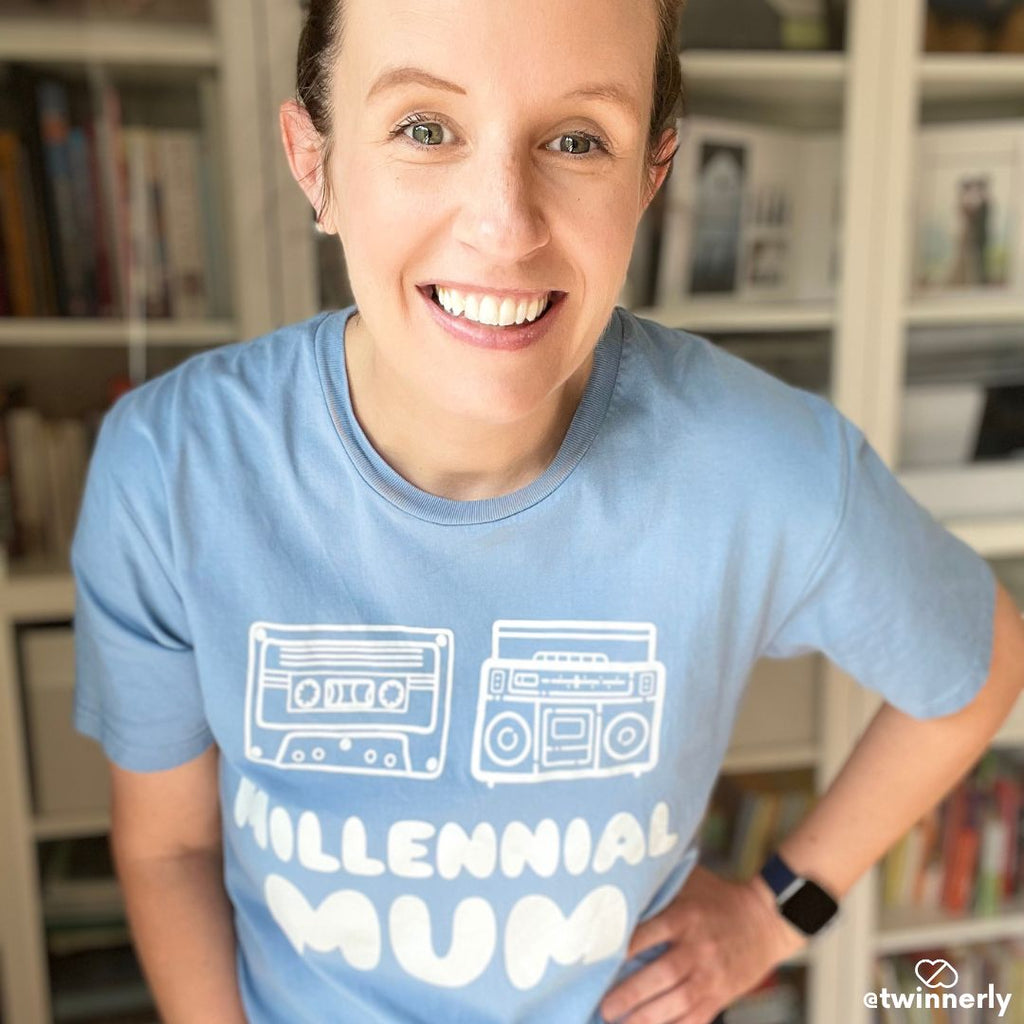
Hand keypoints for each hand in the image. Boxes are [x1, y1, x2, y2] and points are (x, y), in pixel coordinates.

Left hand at [599, 865, 807, 1023]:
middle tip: (604, 1007)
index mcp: (685, 917)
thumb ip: (660, 886)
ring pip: (677, 1003)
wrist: (766, 921)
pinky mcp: (721, 995)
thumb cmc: (718, 898)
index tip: (597, 962)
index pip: (647, 935)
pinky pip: (697, 1019)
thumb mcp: (690, 882)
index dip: (622, 951)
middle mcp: (698, 948)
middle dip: (630, 994)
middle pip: (661, 975)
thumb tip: (623, 881)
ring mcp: (711, 975)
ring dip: (647, 1018)